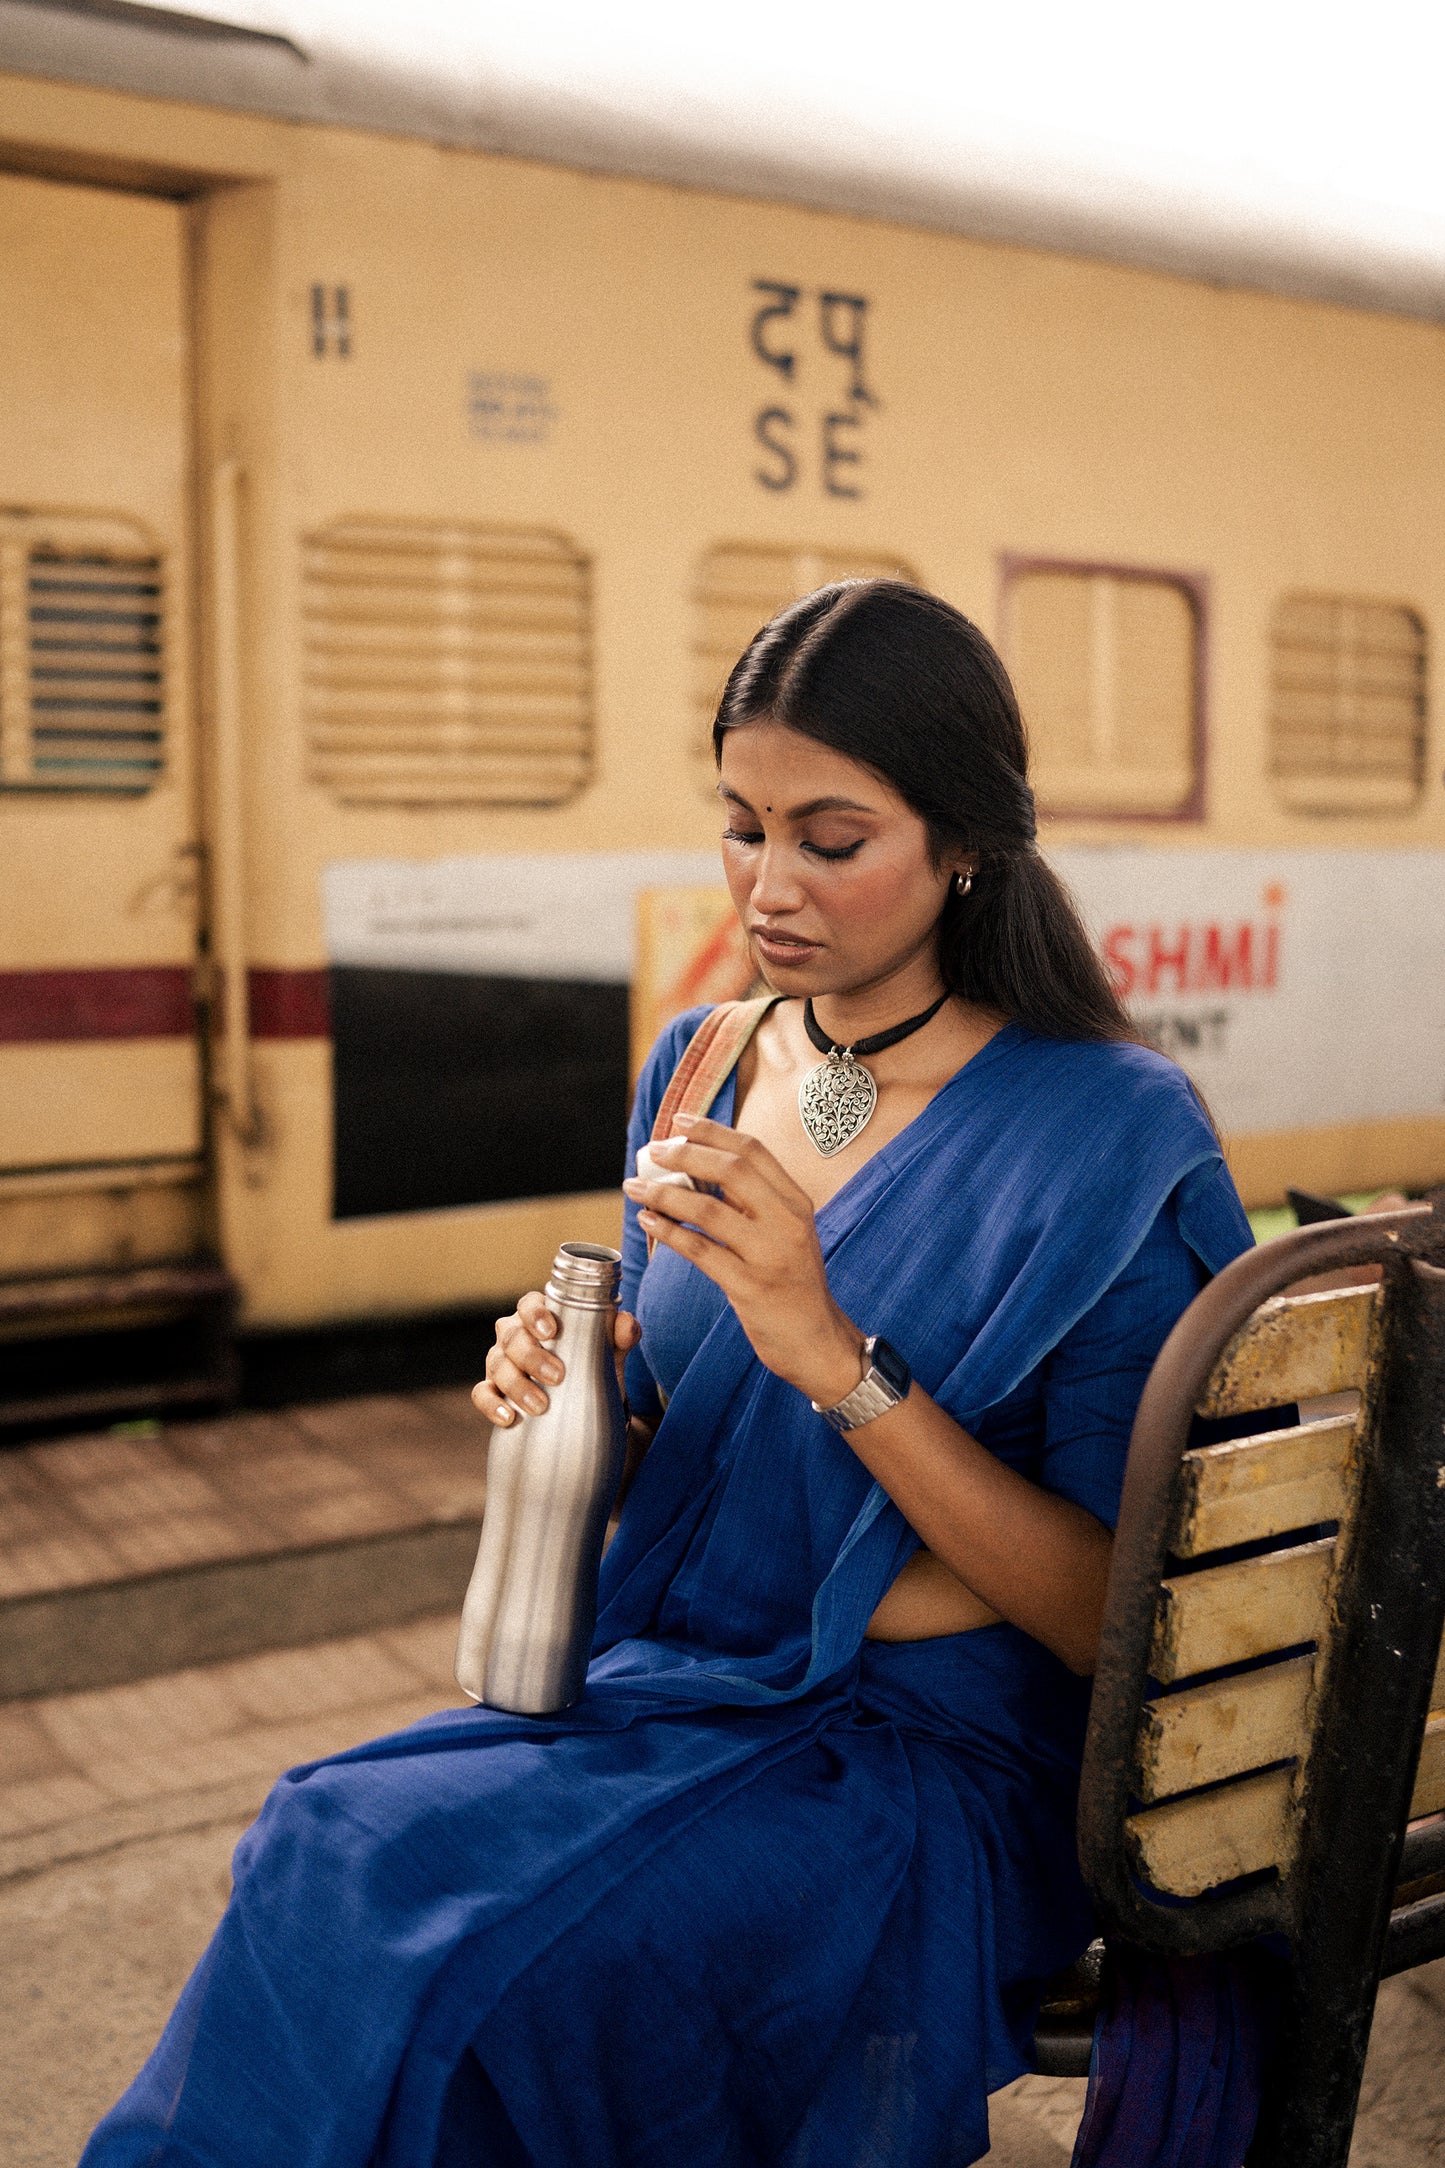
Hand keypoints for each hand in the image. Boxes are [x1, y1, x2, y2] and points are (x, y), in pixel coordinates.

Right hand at [472, 1291, 639, 1427]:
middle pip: (512, 1337)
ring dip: (516, 1384)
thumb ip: (622, 1334)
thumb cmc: (593, 1365)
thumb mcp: (611, 1351)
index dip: (535, 1314)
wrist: (587, 1406)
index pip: (529, 1304)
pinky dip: (491, 1404)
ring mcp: (500, 1361)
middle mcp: (515, 1334)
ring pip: (496, 1364)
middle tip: (557, 1376)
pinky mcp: (492, 1390)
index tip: (551, 1332)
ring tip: (539, 1406)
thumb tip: (626, 1325)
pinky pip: (481, 1394)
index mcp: (539, 1315)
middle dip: (532, 1356)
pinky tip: (508, 1418)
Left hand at [622, 1115, 865, 1406]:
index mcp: (797, 1203)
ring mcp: (770, 1255)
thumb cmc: (793, 1284)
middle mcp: (788, 1223)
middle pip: (731, 1170)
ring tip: (636, 1186)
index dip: (712, 1131)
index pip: (753, 1151)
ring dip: (665, 1194)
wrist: (816, 1340)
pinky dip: (670, 1232)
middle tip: (651, 1151)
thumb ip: (755, 1202)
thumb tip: (700, 1168)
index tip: (678, 1121)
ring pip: (709, 1209)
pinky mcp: (750, 1287)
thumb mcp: (787, 1234)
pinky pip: (701, 1251)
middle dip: (684, 1154)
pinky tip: (649, 1221)